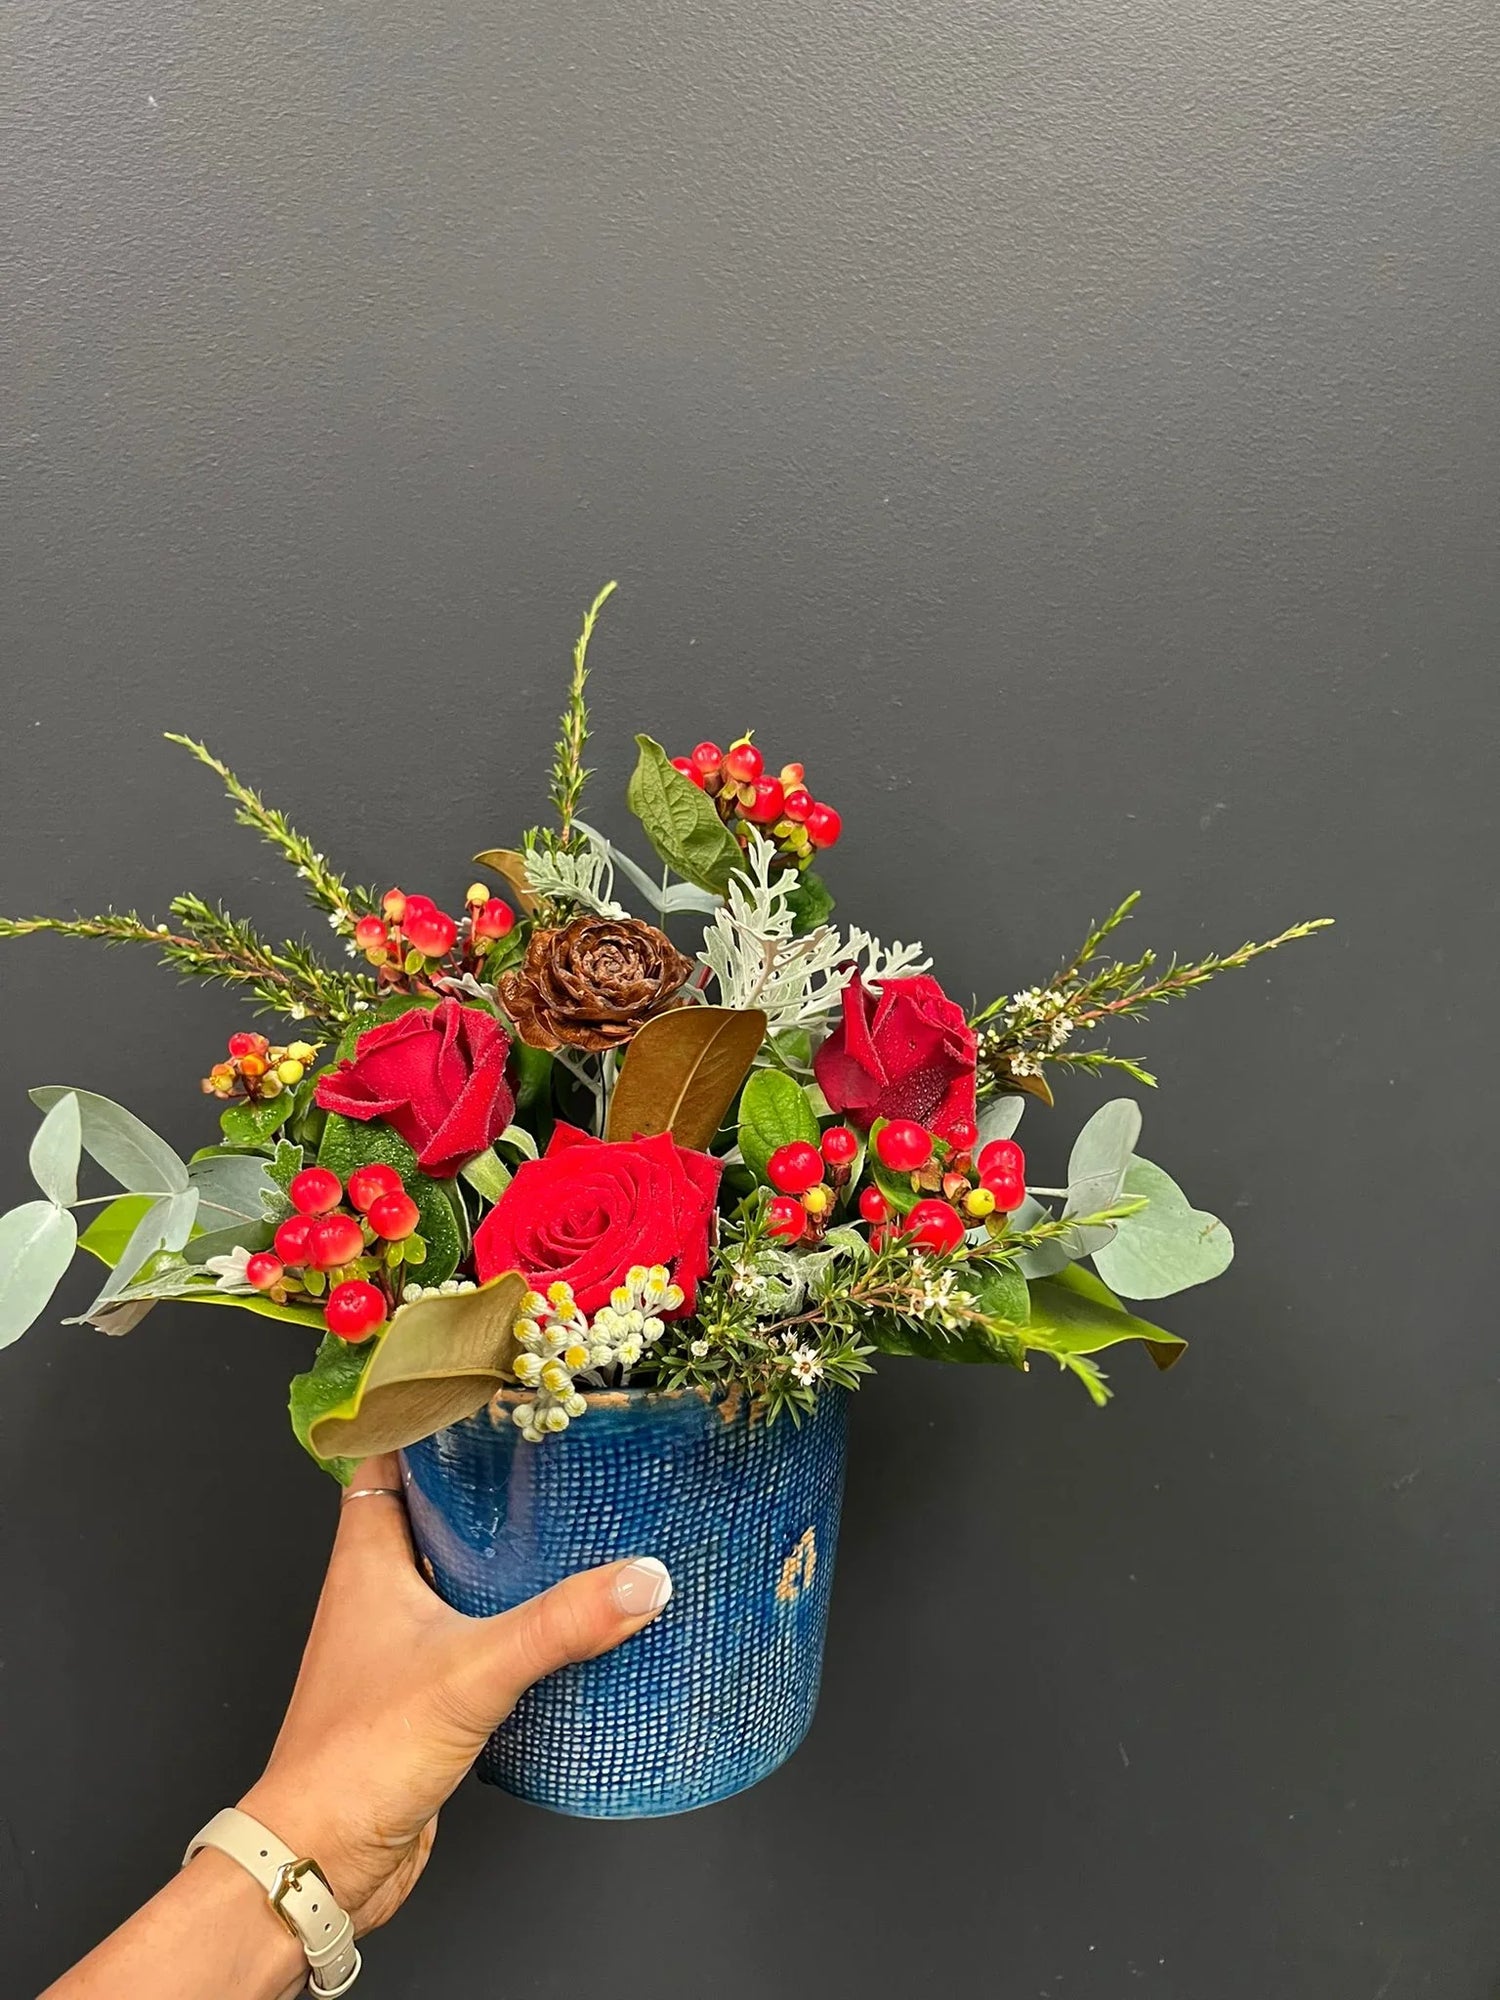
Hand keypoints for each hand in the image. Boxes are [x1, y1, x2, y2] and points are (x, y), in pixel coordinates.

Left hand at [239, 1454, 671, 1935]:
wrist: (322, 1859)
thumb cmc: (356, 1757)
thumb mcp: (471, 1671)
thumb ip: (559, 1623)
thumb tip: (641, 1579)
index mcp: (367, 1559)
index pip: (386, 1457)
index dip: (428, 1419)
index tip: (487, 1394)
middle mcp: (376, 1593)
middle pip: (430, 1511)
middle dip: (485, 1484)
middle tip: (551, 1456)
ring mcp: (398, 1645)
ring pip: (453, 1575)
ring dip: (502, 1556)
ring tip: (571, 1528)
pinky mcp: (424, 1695)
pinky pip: (473, 1636)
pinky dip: (512, 1621)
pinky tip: (562, 1625)